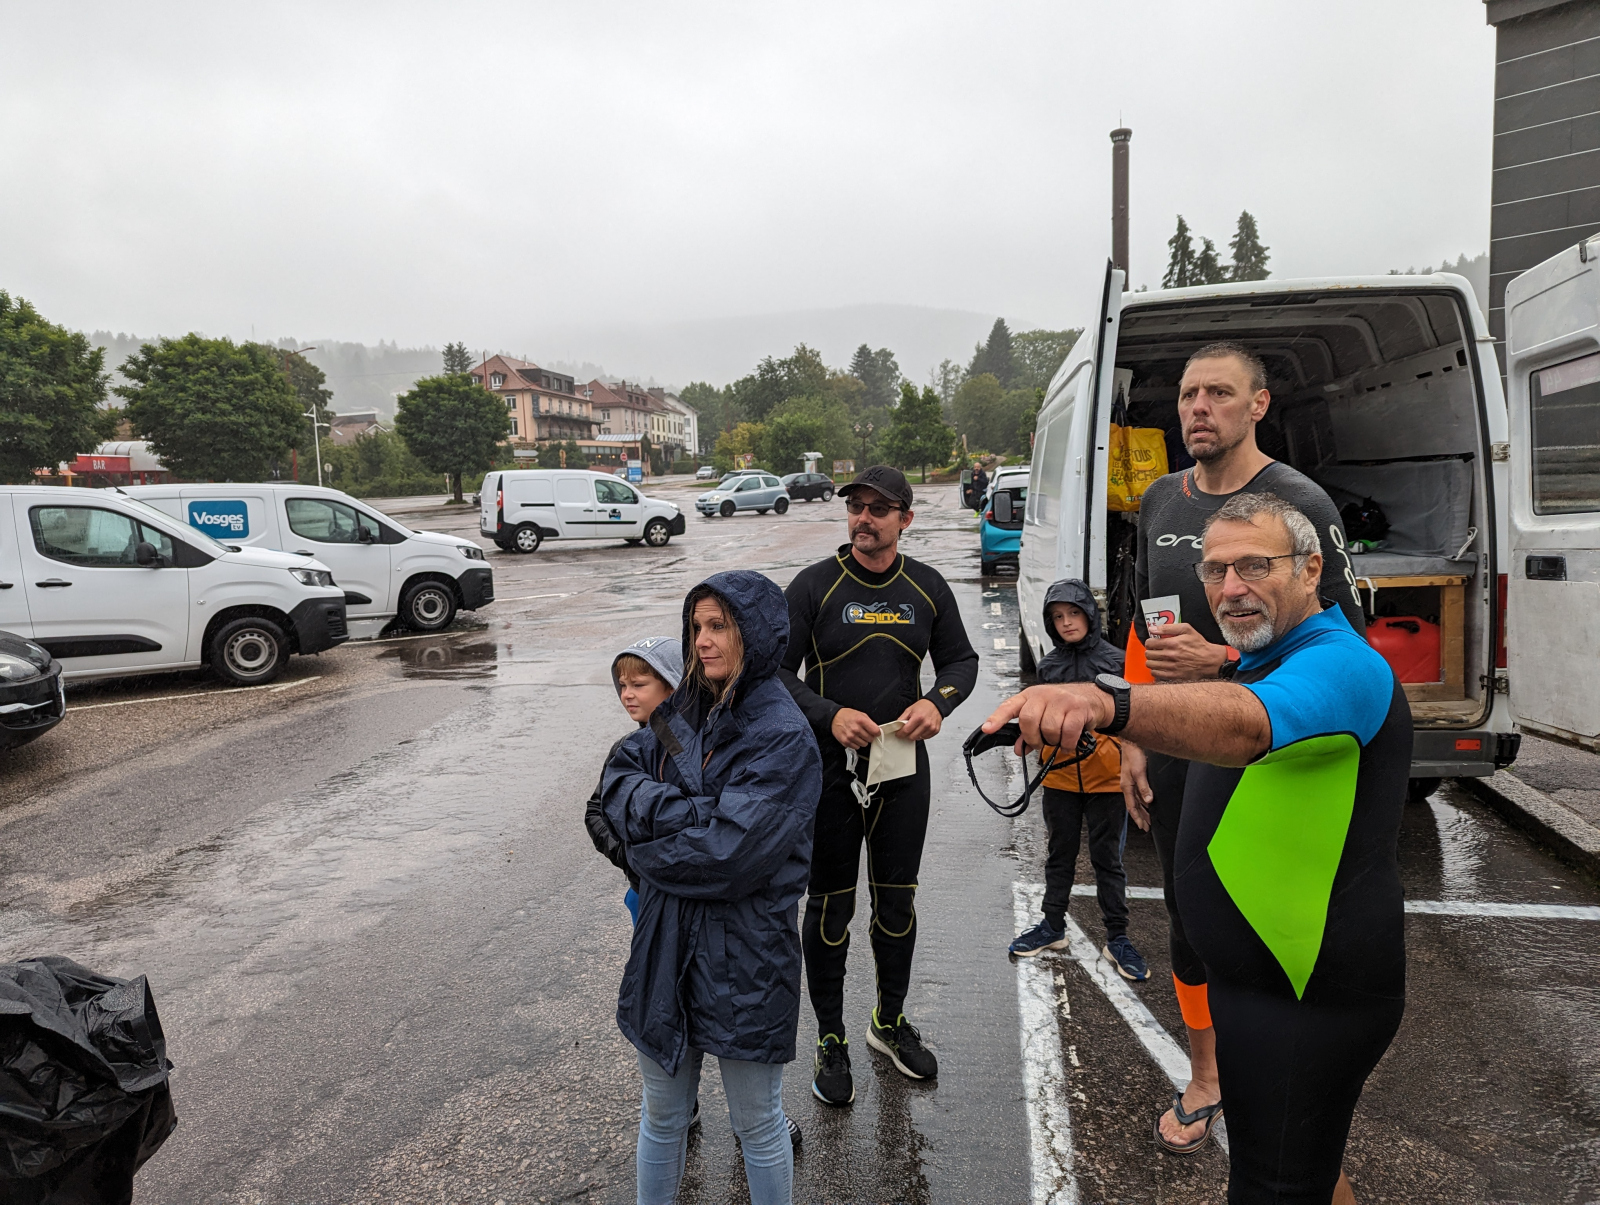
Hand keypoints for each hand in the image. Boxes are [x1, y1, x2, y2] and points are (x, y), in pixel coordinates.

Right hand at [831, 707, 880, 748]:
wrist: (834, 717)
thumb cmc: (848, 715)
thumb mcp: (861, 714)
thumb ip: (870, 722)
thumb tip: (877, 731)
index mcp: (861, 720)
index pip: (876, 731)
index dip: (877, 732)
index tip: (875, 732)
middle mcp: (856, 729)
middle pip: (870, 739)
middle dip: (869, 736)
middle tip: (865, 733)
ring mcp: (850, 736)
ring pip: (864, 744)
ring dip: (863, 741)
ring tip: (858, 735)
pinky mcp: (846, 742)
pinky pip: (856, 747)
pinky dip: (856, 744)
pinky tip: (853, 738)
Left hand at [896, 699, 942, 740]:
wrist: (935, 704)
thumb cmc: (923, 706)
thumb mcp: (909, 710)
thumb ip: (902, 718)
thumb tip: (896, 726)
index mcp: (918, 717)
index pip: (906, 730)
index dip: (900, 734)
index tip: (898, 734)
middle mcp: (925, 723)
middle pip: (912, 737)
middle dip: (907, 735)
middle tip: (907, 731)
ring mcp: (931, 728)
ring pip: (918, 738)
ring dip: (915, 735)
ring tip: (916, 727)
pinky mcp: (935, 731)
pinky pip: (925, 738)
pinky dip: (922, 735)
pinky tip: (922, 728)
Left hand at [981, 684, 1113, 754]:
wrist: (1091, 698)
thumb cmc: (1062, 707)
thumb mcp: (1042, 715)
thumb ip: (1028, 732)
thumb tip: (1019, 749)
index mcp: (1029, 696)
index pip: (1009, 707)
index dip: (997, 719)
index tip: (988, 729)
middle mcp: (1043, 695)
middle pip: (1028, 720)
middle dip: (1033, 738)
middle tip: (1040, 743)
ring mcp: (1061, 700)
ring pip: (1049, 728)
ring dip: (1053, 741)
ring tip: (1057, 739)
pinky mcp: (1078, 708)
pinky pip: (1067, 732)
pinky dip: (1066, 744)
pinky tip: (1067, 743)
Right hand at [1120, 740, 1152, 831]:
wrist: (1131, 743)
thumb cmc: (1133, 756)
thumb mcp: (1139, 772)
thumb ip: (1144, 787)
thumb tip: (1149, 801)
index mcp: (1127, 787)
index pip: (1132, 807)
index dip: (1138, 818)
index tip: (1143, 827)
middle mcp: (1127, 786)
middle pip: (1134, 806)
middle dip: (1141, 817)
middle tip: (1147, 827)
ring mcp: (1130, 782)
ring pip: (1137, 800)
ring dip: (1142, 810)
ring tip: (1148, 818)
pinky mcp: (1134, 777)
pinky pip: (1138, 793)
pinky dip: (1143, 800)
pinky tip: (1148, 802)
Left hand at [1142, 623, 1229, 682]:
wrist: (1210, 660)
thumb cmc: (1199, 644)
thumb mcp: (1187, 629)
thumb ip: (1168, 628)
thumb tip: (1152, 628)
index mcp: (1172, 643)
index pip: (1149, 643)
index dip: (1149, 642)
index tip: (1153, 642)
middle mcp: (1170, 656)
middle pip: (1148, 654)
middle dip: (1150, 651)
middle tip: (1156, 650)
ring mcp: (1171, 667)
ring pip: (1150, 664)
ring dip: (1152, 660)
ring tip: (1158, 658)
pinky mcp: (1173, 676)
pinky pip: (1156, 674)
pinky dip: (1155, 670)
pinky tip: (1161, 666)